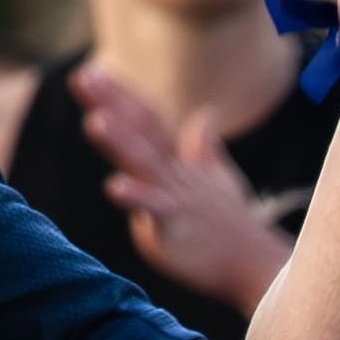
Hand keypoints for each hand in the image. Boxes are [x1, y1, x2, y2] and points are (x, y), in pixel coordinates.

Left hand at [76, 68, 293, 309]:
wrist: (258, 265)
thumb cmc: (234, 227)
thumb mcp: (219, 181)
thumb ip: (204, 149)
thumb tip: (204, 116)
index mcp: (178, 164)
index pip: (148, 121)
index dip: (121, 97)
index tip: (89, 74)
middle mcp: (176, 173)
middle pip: (143, 130)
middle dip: (112, 103)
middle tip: (82, 76)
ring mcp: (177, 197)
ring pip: (146, 162)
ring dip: (120, 141)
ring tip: (95, 120)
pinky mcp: (178, 226)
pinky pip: (156, 209)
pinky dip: (135, 196)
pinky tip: (113, 186)